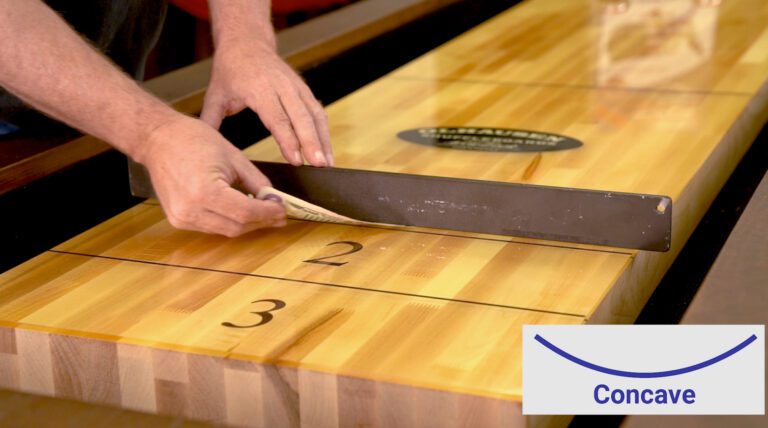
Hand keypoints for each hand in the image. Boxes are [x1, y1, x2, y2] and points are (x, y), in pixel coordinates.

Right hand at [140, 115, 286, 236]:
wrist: (158, 139)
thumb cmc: (192, 140)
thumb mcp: (234, 157)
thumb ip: (256, 181)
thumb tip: (274, 198)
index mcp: (205, 192)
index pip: (246, 212)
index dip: (268, 213)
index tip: (284, 210)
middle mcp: (190, 210)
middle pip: (237, 226)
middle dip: (261, 221)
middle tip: (279, 215)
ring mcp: (182, 217)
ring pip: (225, 230)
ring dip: (247, 224)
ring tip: (264, 214)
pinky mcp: (178, 220)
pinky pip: (211, 227)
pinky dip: (229, 221)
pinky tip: (241, 212)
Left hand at [200, 40, 332, 166]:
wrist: (247, 42)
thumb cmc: (230, 70)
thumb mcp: (215, 94)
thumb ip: (211, 121)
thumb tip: (205, 147)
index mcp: (258, 88)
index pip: (277, 118)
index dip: (288, 140)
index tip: (296, 160)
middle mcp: (281, 86)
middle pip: (301, 117)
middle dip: (312, 142)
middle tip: (319, 165)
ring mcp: (296, 86)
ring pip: (314, 114)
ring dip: (323, 139)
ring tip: (327, 163)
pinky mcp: (304, 89)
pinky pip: (318, 111)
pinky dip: (324, 131)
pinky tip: (326, 150)